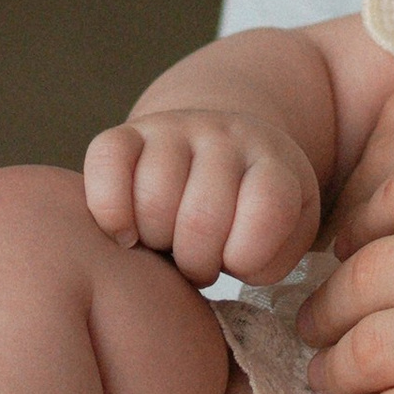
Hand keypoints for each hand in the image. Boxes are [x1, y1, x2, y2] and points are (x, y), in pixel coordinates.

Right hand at [83, 110, 320, 287]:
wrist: (218, 150)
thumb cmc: (251, 210)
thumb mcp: (286, 231)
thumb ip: (274, 257)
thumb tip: (235, 264)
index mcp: (273, 161)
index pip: (269, 208)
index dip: (247, 256)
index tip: (236, 263)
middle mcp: (224, 136)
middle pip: (203, 217)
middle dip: (197, 262)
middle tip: (197, 264)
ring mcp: (173, 128)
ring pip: (153, 198)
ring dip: (156, 243)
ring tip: (167, 245)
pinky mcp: (126, 132)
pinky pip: (107, 162)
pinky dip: (110, 211)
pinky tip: (126, 235)